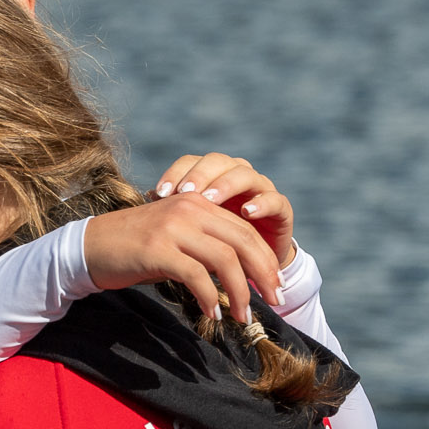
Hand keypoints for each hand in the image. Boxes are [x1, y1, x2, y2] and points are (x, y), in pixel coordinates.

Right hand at [85, 193, 283, 322]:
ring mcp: (174, 227)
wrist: (87, 247)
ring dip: (240, 292)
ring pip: (225, 259)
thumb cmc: (135, 249)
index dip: (265, 259)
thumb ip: (206, 247)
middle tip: (276, 301)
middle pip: (243, 242)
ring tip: (244, 317)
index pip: (245, 230)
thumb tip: (241, 275)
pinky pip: (196, 275)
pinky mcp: (157, 249)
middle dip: (263, 275)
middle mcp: (191, 209)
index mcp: (199, 204)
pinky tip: (213, 314)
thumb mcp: (177, 239)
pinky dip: (209, 296)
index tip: (276, 285)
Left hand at [150, 153, 295, 266]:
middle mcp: (236, 176)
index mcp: (212, 177)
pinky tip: (246, 212)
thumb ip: (176, 213)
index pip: (191, 162)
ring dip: (227, 185)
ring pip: (245, 175)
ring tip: (210, 200)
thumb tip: (147, 196)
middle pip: (219, 162)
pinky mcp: (281, 209)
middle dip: (200, 175)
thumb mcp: (192, 229)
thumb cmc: (215, 244)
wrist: (251, 267)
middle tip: (184, 192)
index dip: (176, 173)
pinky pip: (275, 199)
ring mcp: (261, 190)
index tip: (159, 193)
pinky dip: (261, 203)